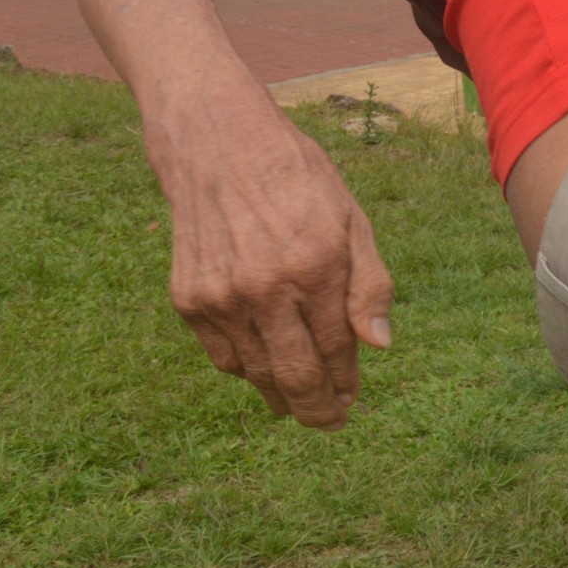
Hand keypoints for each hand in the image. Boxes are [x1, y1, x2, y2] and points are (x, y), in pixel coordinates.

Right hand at [153, 85, 394, 428]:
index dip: (346, 384)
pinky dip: (245, 367)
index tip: (351, 401)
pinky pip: (222, 356)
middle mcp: (265, 289)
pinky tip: (262, 362)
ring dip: (280, 394)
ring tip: (297, 400)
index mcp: (315, 268)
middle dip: (315, 411)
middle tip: (328, 422)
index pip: (336, 351)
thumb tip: (379, 346)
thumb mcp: (352, 220)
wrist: (219, 145)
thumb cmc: (298, 180)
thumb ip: (370, 285)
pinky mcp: (188, 299)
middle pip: (293, 378)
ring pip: (255, 373)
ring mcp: (221, 298)